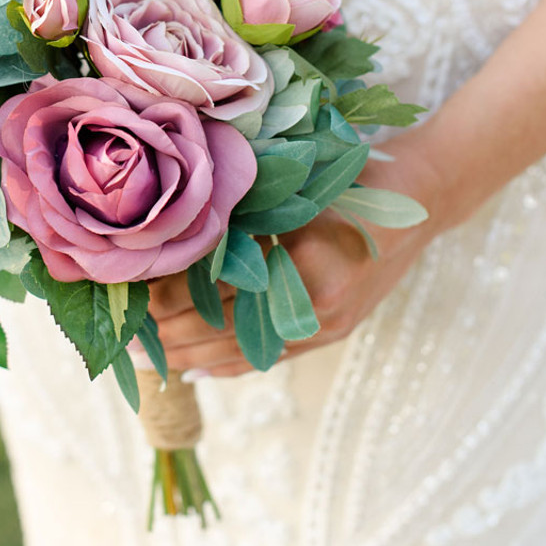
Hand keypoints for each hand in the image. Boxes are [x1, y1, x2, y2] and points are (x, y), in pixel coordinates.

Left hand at [148, 127, 443, 377]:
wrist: (421, 199)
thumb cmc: (352, 177)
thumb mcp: (294, 184)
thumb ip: (241, 214)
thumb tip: (171, 238)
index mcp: (304, 258)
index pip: (216, 287)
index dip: (167, 294)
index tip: (127, 292)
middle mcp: (316, 302)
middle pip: (223, 327)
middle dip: (169, 333)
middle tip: (123, 333)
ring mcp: (327, 324)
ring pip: (243, 350)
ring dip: (191, 356)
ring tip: (145, 358)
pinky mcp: (332, 334)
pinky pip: (270, 357)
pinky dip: (229, 364)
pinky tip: (193, 367)